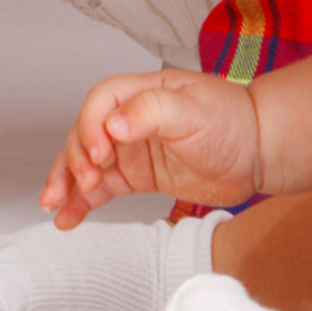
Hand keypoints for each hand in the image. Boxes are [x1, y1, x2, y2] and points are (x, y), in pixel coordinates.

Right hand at [40, 69, 262, 221]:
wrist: (258, 154)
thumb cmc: (232, 122)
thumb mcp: (195, 111)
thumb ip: (152, 112)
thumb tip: (112, 124)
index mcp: (140, 93)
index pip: (100, 103)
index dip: (90, 127)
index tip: (97, 153)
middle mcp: (129, 119)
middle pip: (85, 134)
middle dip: (75, 159)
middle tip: (83, 182)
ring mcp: (130, 149)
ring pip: (86, 164)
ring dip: (66, 182)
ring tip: (53, 205)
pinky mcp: (136, 176)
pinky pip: (101, 188)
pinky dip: (82, 202)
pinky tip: (67, 218)